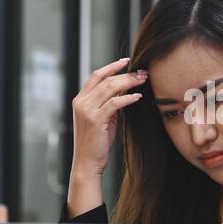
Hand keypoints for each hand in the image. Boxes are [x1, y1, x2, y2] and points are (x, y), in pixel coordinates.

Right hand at [70, 57, 145, 177]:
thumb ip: (112, 102)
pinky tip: (138, 97)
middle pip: (105, 79)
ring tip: (142, 81)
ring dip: (129, 82)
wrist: (87, 162)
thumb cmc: (97, 142)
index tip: (126, 61)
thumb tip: (126, 88)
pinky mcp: (95, 119)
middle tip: (142, 72)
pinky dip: (127, 98)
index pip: (96, 75)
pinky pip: (114, 103)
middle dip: (125, 73)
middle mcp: (81, 102)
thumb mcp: (105, 118)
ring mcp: (86, 110)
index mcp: (81, 99)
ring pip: (110, 88)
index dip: (112, 66)